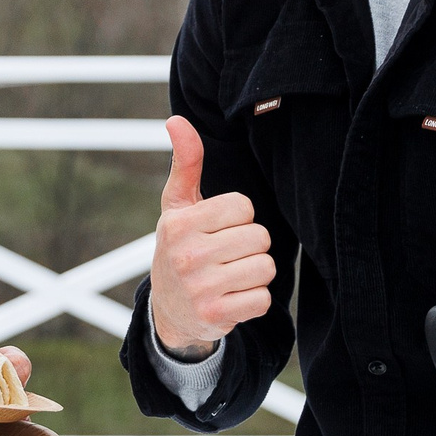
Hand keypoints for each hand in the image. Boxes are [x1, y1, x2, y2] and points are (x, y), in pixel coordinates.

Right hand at [147, 116, 275, 357]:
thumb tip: (177, 120)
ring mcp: (200, 288)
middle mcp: (187, 255)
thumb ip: (186, 163)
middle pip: (259, 237)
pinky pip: (263, 299)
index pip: (243, 207)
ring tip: (230, 276)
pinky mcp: (216, 315)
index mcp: (179, 224)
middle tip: (225, 256)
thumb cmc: (180, 246)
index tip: (218, 230)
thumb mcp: (178, 206)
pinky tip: (233, 298)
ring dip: (255, 273)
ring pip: (265, 267)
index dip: (238, 218)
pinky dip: (255, 300)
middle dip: (249, 246)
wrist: (169, 310)